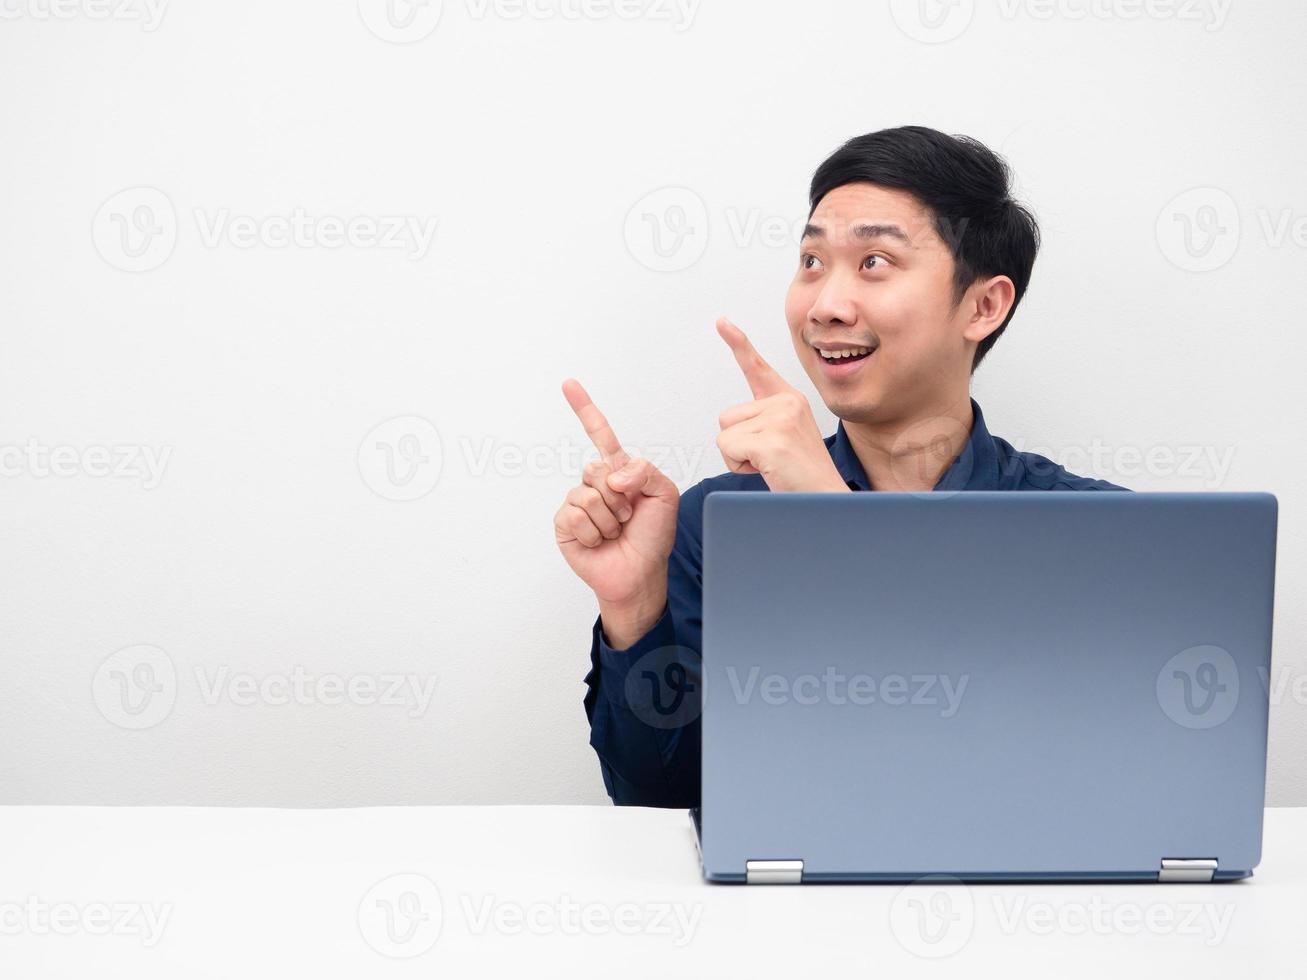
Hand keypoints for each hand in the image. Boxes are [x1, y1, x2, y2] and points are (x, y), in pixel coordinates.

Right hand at [555, 379, 679, 646]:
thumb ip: (644, 471)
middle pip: (597, 469)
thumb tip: (611, 476)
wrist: (640, 573)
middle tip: (629, 516)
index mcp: (619, 471)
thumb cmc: (652, 536)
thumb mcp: (664, 495)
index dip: (585, 409)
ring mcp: (577, 503)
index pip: (600, 435)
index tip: (569, 384)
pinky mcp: (565, 524)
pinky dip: (594, 531)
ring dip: (609, 518)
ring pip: (588, 495)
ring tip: (616, 531)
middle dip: (620, 496)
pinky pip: (575, 515)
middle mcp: (595, 483)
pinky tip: (599, 541)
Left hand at [715, 317, 849, 492]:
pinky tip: (768, 471)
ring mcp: (781, 419)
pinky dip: (740, 466)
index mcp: (790, 400)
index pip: (757, 367)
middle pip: (727, 416)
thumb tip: (733, 427)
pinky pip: (727, 448)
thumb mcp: (785, 440)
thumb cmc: (802, 478)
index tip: (721, 321)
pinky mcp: (772, 440)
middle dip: (738, 444)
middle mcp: (787, 402)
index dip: (738, 343)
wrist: (826, 503)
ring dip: (739, 457)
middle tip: (770, 460)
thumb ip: (763, 423)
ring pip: (725, 434)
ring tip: (771, 466)